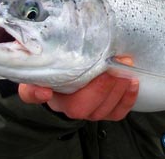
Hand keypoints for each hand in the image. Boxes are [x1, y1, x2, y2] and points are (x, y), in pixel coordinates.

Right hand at [17, 56, 138, 120]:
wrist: (77, 63)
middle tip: (112, 64)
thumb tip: (48, 65)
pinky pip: (116, 113)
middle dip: (99, 86)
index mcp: (41, 88)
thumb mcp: (47, 51)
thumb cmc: (62, 56)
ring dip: (117, 88)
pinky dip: (127, 98)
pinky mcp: (102, 110)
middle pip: (78, 107)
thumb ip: (43, 51)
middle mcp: (62, 104)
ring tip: (125, 66)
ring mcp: (84, 110)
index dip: (36, 94)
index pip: (32, 94)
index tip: (44, 91)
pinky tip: (132, 81)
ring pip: (100, 110)